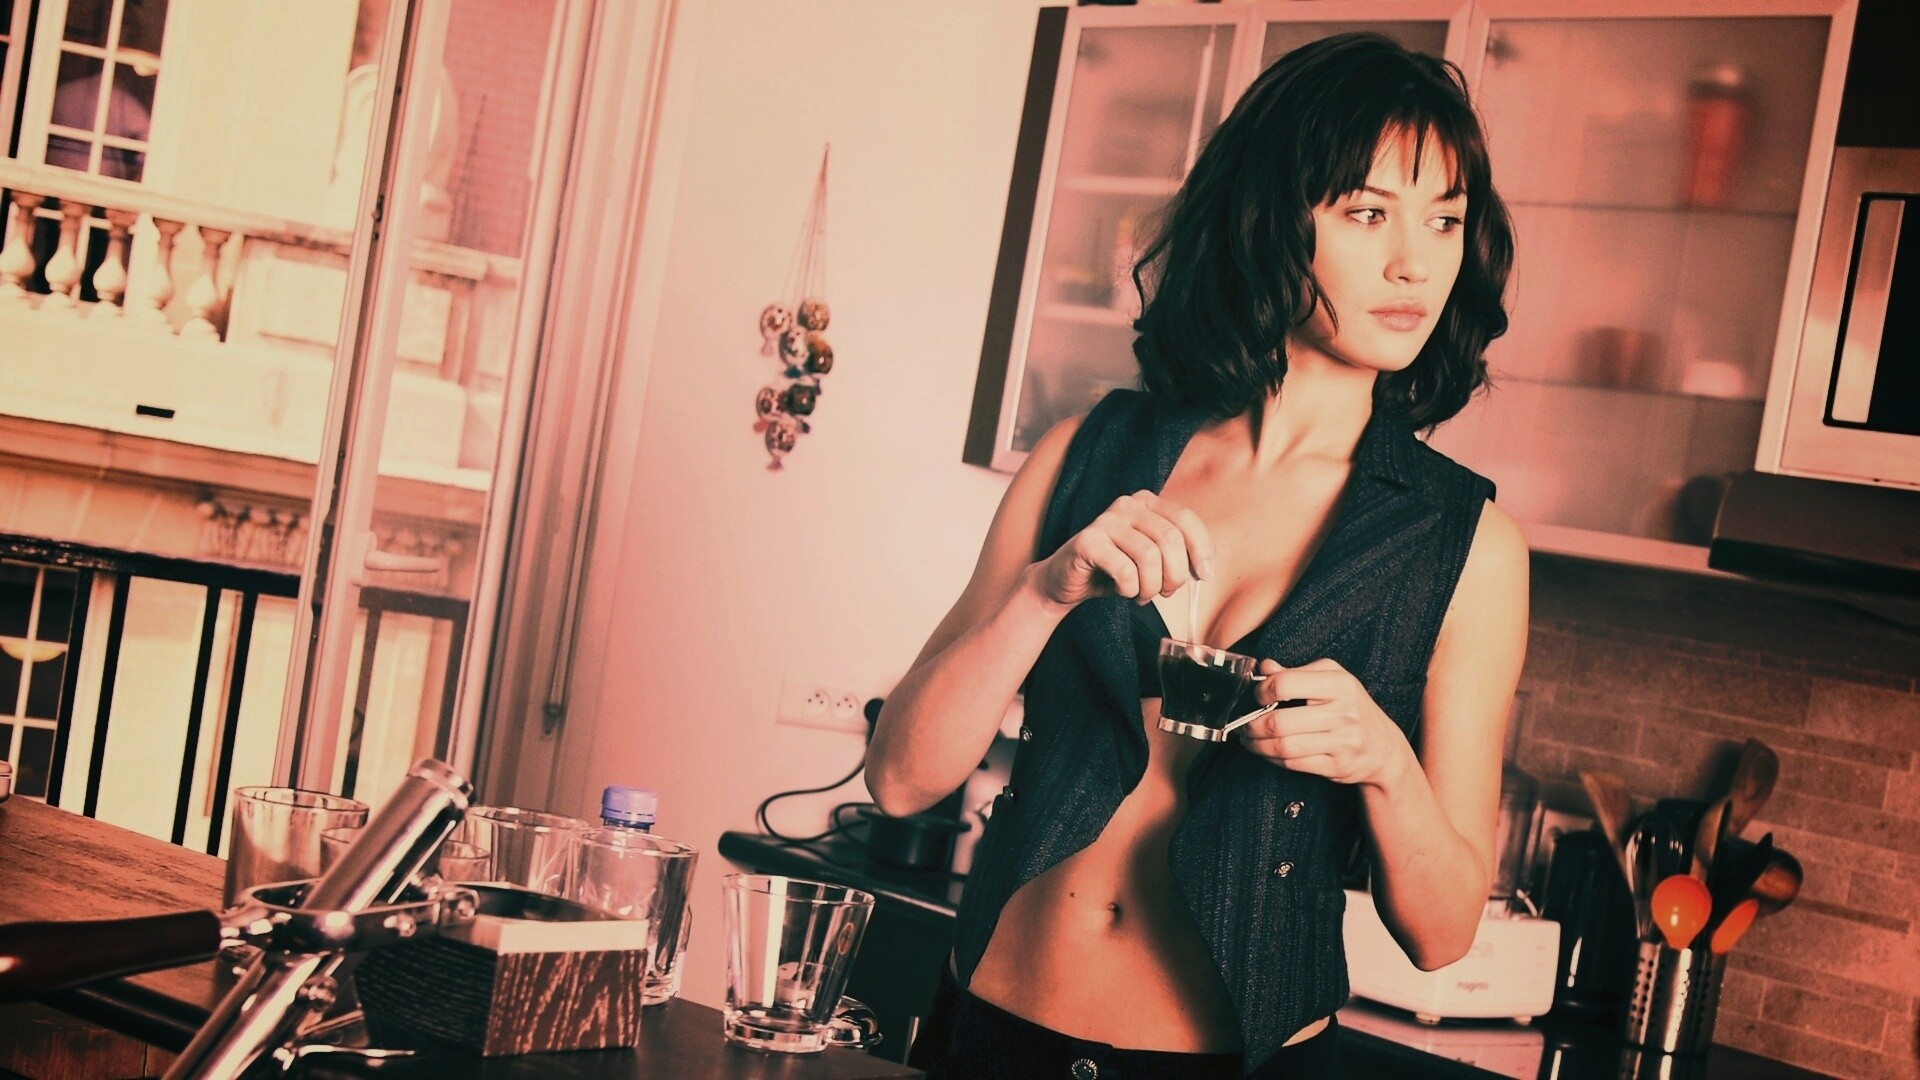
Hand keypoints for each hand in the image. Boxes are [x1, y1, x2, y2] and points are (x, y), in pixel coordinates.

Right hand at [1030, 490, 1214, 609]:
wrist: (1067, 581)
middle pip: (1170, 539)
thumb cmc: (1114, 571)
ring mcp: (1106, 520)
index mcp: (1147, 502)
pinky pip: (1125, 570)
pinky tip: (1122, 591)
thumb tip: (1203, 569)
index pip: (1186, 519)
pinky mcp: (1088, 541)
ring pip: (1150, 557)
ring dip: (1151, 586)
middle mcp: (1127, 504)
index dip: (1201, 549)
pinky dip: (1130, 590)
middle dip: (1175, 575)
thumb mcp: (1152, 559)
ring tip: (1142, 595)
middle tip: (1165, 592)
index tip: (1203, 576)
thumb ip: (1177, 555)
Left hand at [1238, 658, 1413, 789]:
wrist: (1384, 748)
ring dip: (1257, 745)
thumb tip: (1264, 667)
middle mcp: (1343, 712)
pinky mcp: (1337, 766)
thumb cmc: (1351, 707)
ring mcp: (1342, 741)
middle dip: (1252, 725)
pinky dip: (1272, 759)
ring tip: (1248, 739)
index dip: (1262, 691)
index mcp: (1339, 683)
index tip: (1257, 696)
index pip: (1286, 684)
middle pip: (1280, 721)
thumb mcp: (1332, 680)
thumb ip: (1297, 673)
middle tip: (1242, 725)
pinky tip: (1266, 752)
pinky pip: (1293, 764)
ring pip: (1283, 746)